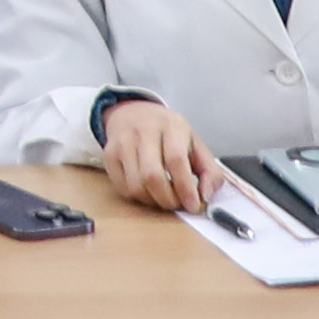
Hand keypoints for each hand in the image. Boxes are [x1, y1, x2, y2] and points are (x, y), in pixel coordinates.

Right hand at [95, 98, 217, 217]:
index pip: (176, 160)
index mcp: (170, 126)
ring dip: (154, 201)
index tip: (193, 205)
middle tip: (178, 204)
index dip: (185, 187)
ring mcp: (122, 143)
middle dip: (168, 199)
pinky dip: (139, 197)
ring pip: (136, 185)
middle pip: (152, 176)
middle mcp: (143, 131)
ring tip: (164, 198)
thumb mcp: (195, 143)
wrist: (132, 113)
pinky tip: (148, 191)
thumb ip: (209, 170)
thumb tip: (206, 196)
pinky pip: (123, 188)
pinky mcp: (109, 155)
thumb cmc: (168, 133)